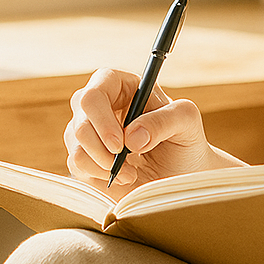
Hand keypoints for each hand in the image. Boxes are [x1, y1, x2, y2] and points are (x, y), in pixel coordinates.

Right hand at [64, 67, 217, 195]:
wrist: (180, 174)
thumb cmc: (184, 140)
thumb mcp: (186, 122)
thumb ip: (165, 121)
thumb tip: (132, 137)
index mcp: (121, 86)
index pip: (95, 92)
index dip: (101, 118)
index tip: (120, 144)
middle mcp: (100, 105)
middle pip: (80, 121)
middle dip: (101, 149)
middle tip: (128, 165)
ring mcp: (88, 131)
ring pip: (76, 146)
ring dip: (104, 166)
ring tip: (132, 173)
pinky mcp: (84, 157)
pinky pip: (78, 167)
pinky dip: (101, 177)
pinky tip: (124, 177)